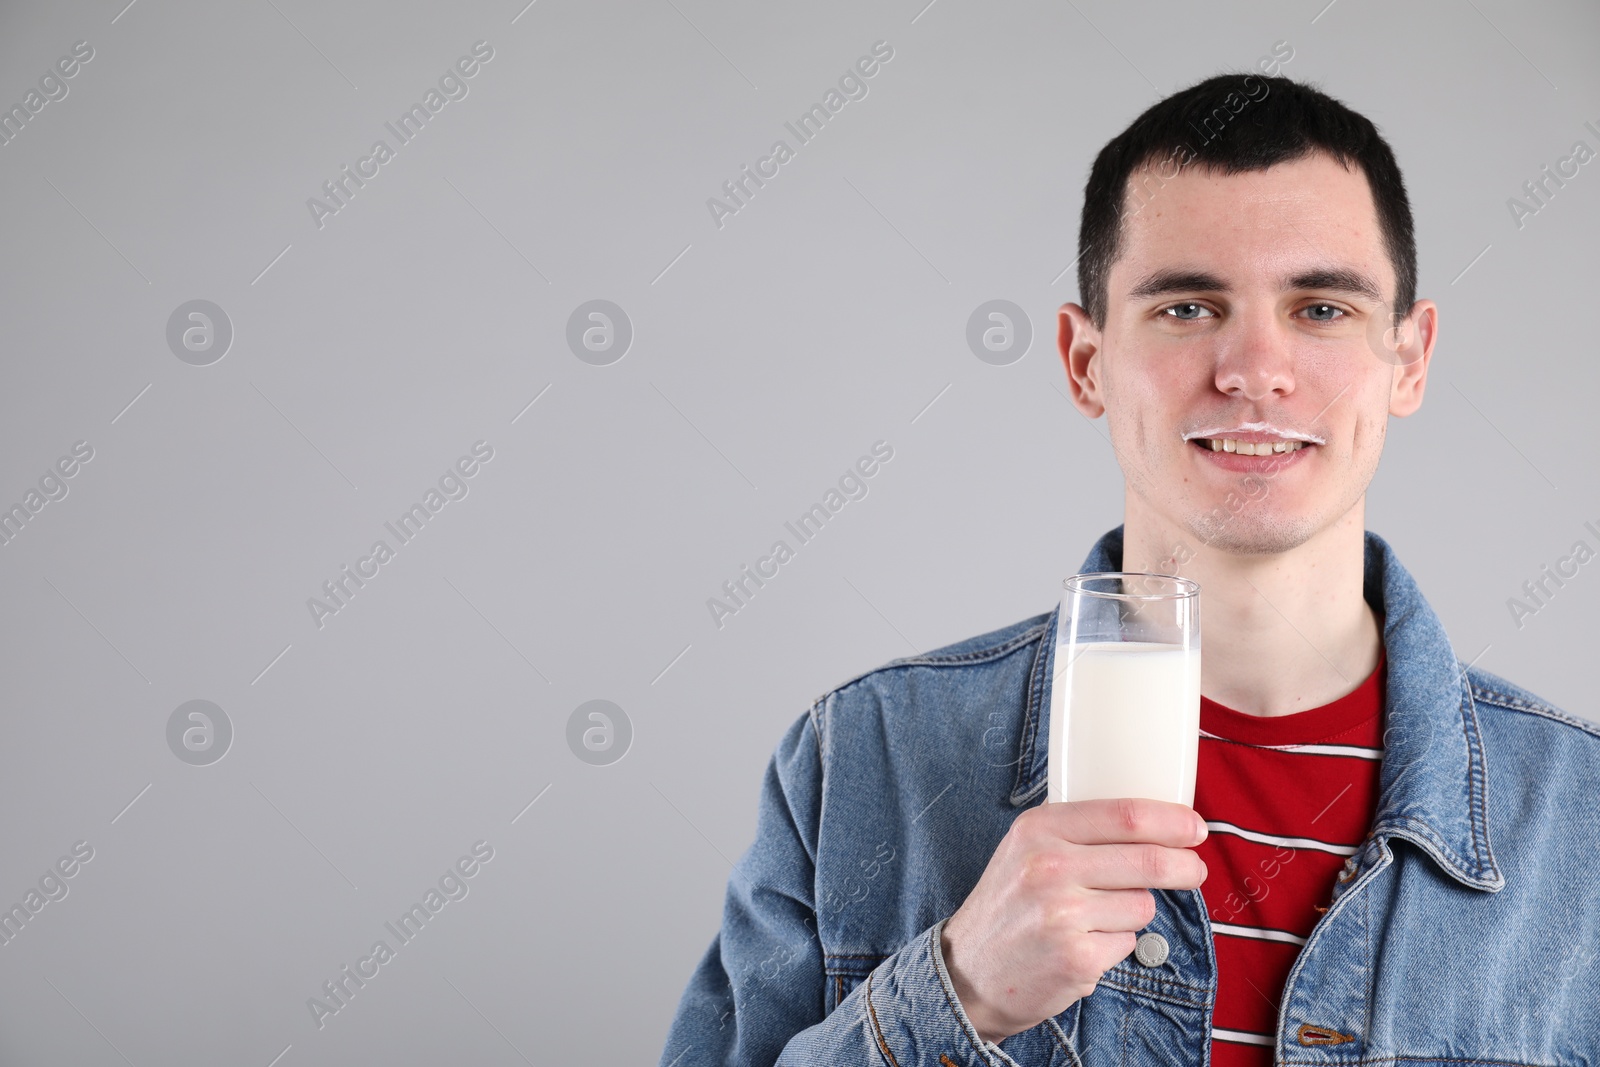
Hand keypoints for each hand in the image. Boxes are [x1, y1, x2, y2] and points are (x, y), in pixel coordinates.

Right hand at [939, 797, 1207, 1043]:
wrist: (967, 971)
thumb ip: (1078, 832)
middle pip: (1147, 859)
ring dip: (1132, 911)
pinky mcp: (1077, 958)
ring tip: (1092, 918)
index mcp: (1038, 829)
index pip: (1124, 815)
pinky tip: (1082, 944)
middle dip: (1184, 865)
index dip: (1171, 820)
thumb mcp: (1027, 849)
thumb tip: (1154, 823)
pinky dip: (1115, 944)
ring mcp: (1062, 914)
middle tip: (1195, 869)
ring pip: (1142, 904)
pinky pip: (1128, 942)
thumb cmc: (1008, 905)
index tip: (1194, 826)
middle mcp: (1048, 866)